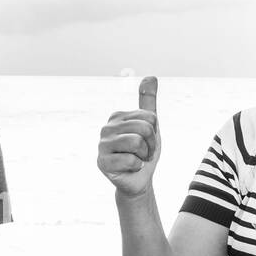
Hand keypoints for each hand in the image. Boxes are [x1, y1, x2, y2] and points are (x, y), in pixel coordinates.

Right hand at [98, 76, 160, 196]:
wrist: (137, 179)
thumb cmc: (143, 152)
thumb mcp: (150, 125)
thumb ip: (148, 102)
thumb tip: (150, 76)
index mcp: (117, 117)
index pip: (149, 117)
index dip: (154, 132)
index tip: (147, 141)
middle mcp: (106, 128)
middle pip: (144, 129)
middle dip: (150, 144)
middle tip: (143, 153)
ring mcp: (102, 145)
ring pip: (137, 143)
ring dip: (144, 156)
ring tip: (137, 159)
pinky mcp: (102, 163)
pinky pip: (131, 160)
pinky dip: (136, 167)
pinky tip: (129, 169)